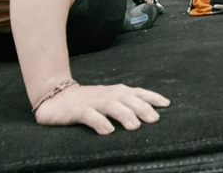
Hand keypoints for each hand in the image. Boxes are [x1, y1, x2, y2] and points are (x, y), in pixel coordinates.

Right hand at [35, 83, 169, 133]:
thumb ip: (126, 104)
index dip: (151, 97)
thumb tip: (150, 114)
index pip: (137, 92)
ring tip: (135, 126)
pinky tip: (107, 131)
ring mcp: (93, 102)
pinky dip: (99, 122)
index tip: (166, 104)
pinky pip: (89, 115)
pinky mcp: (78, 111)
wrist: (56, 97)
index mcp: (116, 92)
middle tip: (154, 119)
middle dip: (142, 107)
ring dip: (124, 114)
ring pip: (112, 105)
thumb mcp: (109, 99)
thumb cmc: (88, 101)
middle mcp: (107, 95)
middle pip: (127, 99)